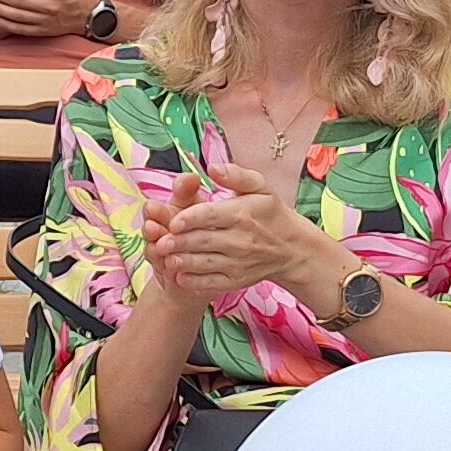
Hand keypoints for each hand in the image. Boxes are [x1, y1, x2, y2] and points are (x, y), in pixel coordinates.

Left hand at [146, 179, 339, 309]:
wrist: (291, 248)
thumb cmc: (270, 213)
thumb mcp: (260, 187)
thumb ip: (236, 175)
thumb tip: (212, 167)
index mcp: (242, 214)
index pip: (210, 215)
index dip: (190, 218)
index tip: (174, 221)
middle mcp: (240, 240)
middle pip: (203, 240)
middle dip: (179, 242)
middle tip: (159, 241)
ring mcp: (238, 263)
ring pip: (204, 263)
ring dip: (182, 261)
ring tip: (164, 257)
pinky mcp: (236, 280)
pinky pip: (211, 282)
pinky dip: (194, 280)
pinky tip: (178, 275)